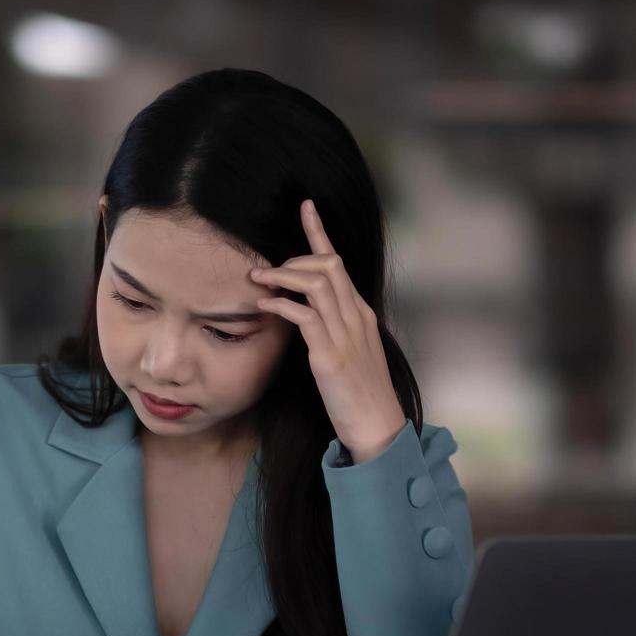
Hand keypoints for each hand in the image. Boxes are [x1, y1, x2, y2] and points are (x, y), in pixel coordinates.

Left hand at [251, 199, 409, 462]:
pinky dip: (280, 305)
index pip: (339, 262)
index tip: (305, 207)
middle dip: (292, 260)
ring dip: (282, 277)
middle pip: (327, 265)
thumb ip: (332, 329)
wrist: (379, 428)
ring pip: (316, 284)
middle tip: (263, 271)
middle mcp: (356, 318)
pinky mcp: (330, 357)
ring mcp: (345, 335)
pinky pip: (304, 316)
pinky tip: (263, 307)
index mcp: (361, 314)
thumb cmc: (361, 396)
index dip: (319, 233)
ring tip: (257, 282)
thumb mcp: (350, 353)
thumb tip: (304, 314)